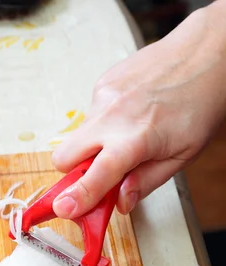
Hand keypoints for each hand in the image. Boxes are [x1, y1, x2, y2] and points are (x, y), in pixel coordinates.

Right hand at [51, 4, 225, 216]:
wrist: (206, 53)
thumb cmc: (200, 103)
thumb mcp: (182, 156)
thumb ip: (146, 181)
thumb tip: (121, 202)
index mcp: (134, 140)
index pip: (95, 176)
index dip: (77, 197)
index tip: (63, 209)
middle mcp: (112, 117)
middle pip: (64, 157)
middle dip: (73, 173)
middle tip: (98, 174)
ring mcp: (103, 96)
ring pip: (78, 136)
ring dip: (93, 147)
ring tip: (127, 136)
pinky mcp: (102, 83)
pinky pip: (91, 115)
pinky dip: (104, 125)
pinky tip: (129, 115)